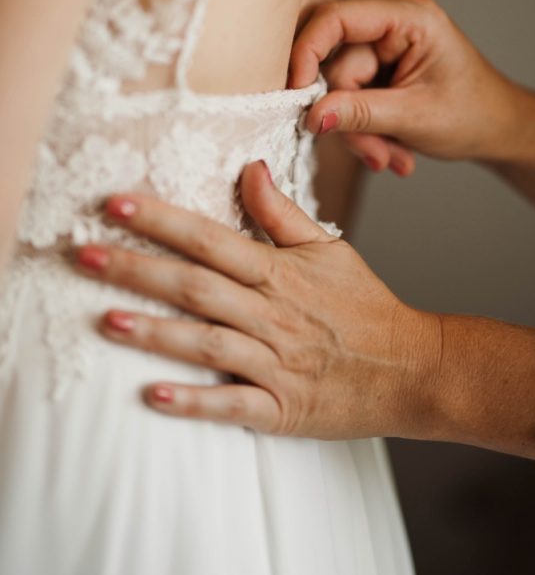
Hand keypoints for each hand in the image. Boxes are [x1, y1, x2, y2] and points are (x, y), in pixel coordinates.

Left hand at [74, 161, 438, 438]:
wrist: (412, 367)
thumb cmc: (366, 307)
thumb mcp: (328, 250)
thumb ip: (282, 213)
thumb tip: (248, 167)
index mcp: (279, 273)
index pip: (211, 239)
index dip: (162, 220)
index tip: (116, 204)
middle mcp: (272, 314)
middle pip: (195, 286)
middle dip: (136, 269)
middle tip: (83, 255)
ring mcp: (275, 363)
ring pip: (206, 342)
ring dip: (154, 332)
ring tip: (105, 320)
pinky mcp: (281, 408)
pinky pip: (232, 404)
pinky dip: (193, 401)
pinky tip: (152, 395)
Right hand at [289, 0, 523, 168]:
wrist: (499, 128)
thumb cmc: (473, 114)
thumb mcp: (415, 117)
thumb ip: (360, 114)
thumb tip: (312, 116)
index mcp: (409, 16)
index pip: (336, 19)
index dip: (307, 52)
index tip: (295, 95)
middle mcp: (391, 21)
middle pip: (336, 65)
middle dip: (350, 117)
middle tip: (376, 154)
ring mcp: (382, 44)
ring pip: (340, 90)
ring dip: (361, 132)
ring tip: (393, 157)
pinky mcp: (377, 67)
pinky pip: (350, 98)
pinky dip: (366, 130)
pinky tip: (393, 149)